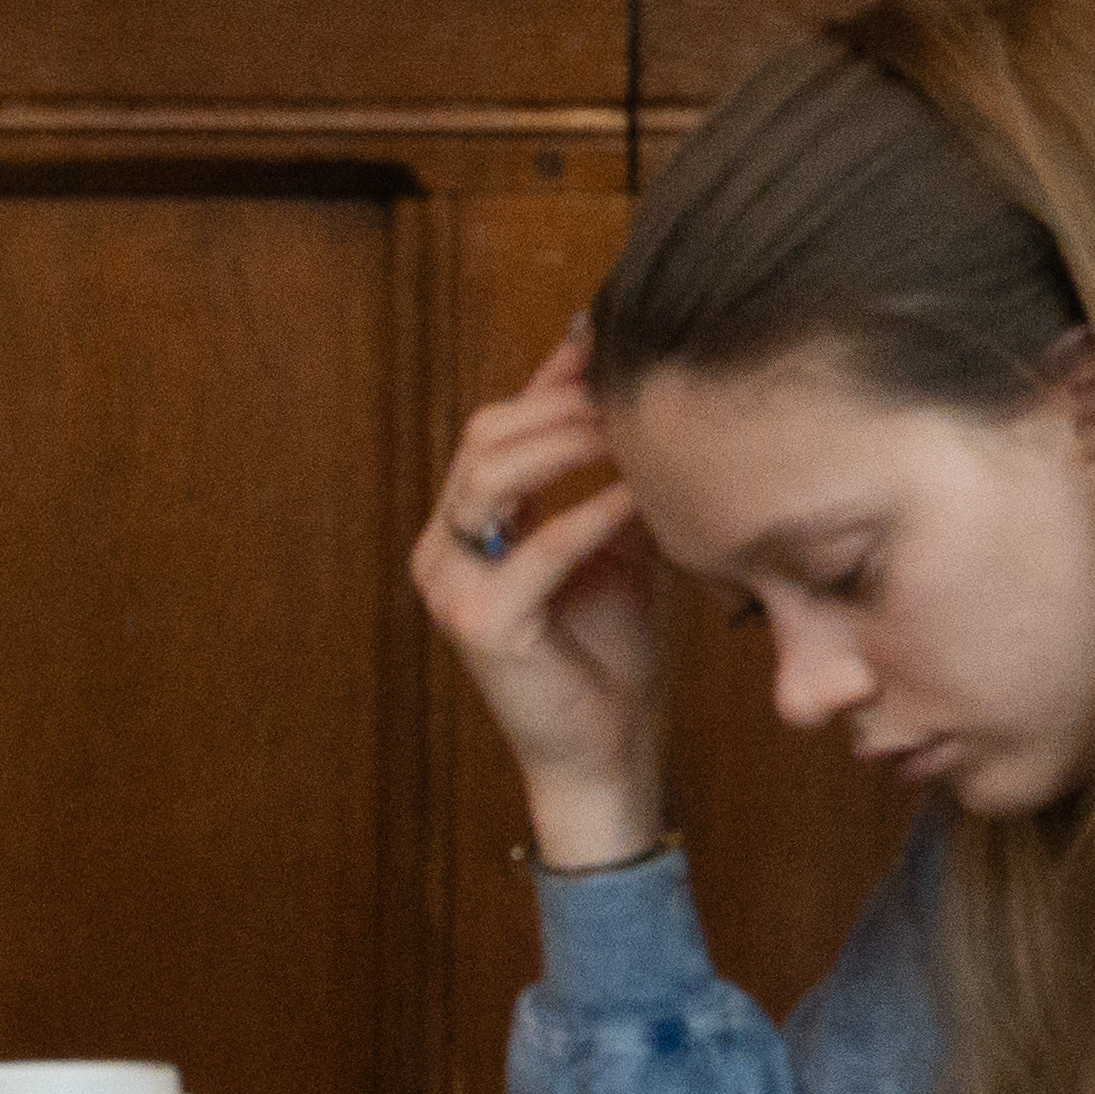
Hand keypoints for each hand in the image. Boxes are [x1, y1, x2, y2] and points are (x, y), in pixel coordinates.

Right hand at [415, 348, 677, 865]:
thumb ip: (616, 480)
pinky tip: (643, 493)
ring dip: (570, 441)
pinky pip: (537, 549)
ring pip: (493, 475)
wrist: (610, 751)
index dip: (553, 382)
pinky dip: (592, 512)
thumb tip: (651, 397)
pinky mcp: (479, 625)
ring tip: (636, 424)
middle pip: (487, 437)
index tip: (614, 343)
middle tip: (635, 380)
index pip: (500, 426)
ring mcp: (450, 585)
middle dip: (563, 403)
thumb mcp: (617, 546)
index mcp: (468, 524)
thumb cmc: (616, 651)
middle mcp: (443, 547)